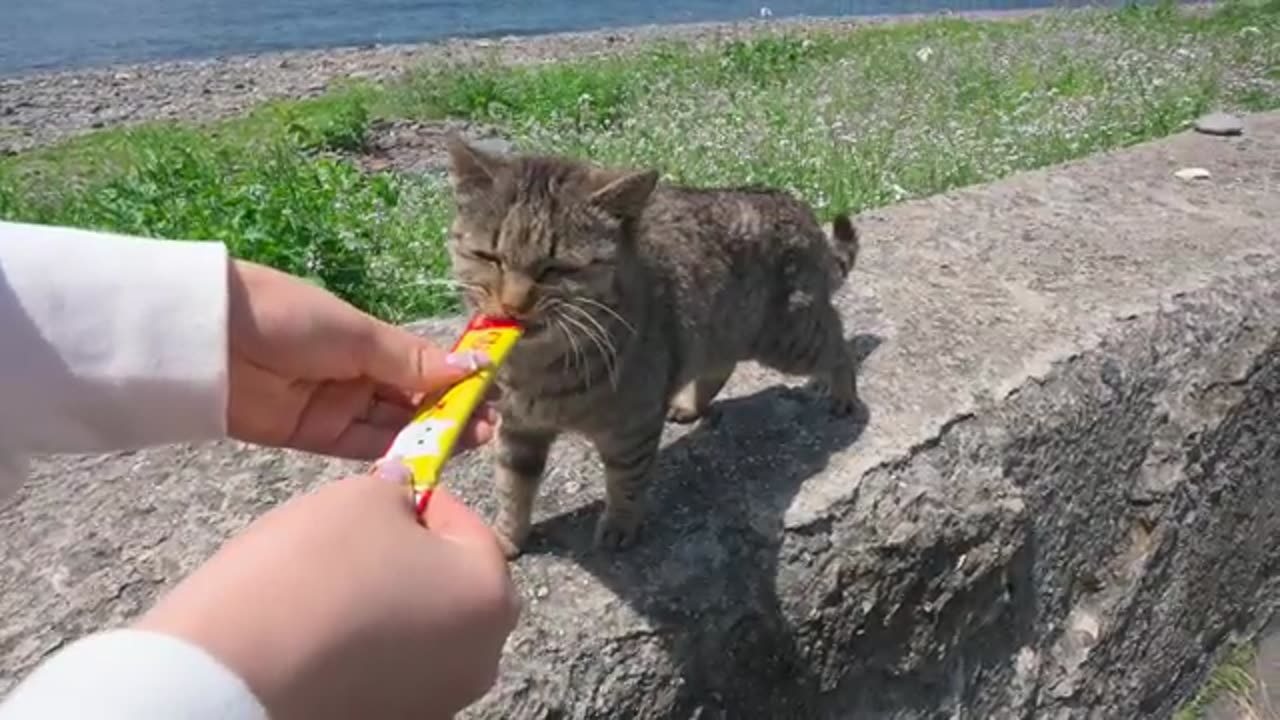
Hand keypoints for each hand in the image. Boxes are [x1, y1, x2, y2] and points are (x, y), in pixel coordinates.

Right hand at [135, 465, 519, 719]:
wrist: (235, 680)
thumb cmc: (308, 576)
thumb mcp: (358, 498)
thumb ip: (395, 490)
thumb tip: (400, 493)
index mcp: (491, 596)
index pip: (468, 527)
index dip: (425, 502)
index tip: (387, 493)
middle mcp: (481, 658)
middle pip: (454, 587)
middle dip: (414, 557)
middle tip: (359, 539)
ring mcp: (440, 702)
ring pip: (424, 633)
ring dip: (391, 606)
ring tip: (331, 590)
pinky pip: (389, 673)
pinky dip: (367, 652)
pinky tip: (321, 637)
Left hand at [226, 259, 494, 457]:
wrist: (212, 339)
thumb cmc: (291, 317)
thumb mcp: (360, 334)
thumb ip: (413, 361)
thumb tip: (474, 365)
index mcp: (368, 343)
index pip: (422, 368)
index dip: (456, 383)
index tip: (490, 395)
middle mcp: (356, 376)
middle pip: (411, 402)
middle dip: (449, 415)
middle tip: (487, 428)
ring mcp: (335, 408)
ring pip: (392, 427)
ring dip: (429, 435)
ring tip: (470, 440)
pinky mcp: (313, 437)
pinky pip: (361, 448)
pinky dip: (392, 452)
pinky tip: (426, 454)